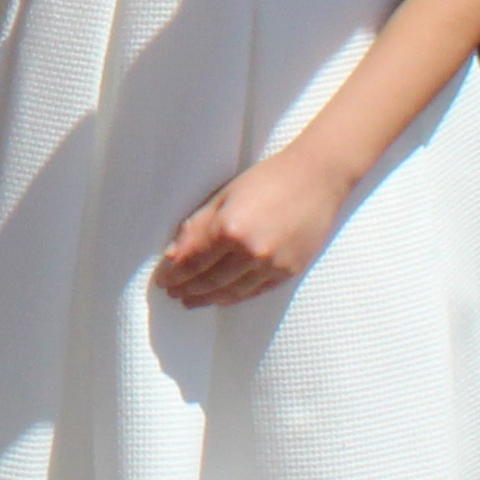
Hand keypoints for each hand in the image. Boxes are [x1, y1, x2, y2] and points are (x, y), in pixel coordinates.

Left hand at [155, 149, 352, 308]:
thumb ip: (198, 226)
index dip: (174, 273)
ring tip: (192, 300)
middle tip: (174, 293)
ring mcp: (272, 265)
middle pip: (210, 280)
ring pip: (231, 291)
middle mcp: (251, 251)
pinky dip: (234, 297)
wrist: (316, 179)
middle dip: (188, 288)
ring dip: (208, 298)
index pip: (193, 260)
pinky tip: (221, 298)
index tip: (163, 279)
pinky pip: (255, 292)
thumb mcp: (224, 195)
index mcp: (230, 228)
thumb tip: (174, 255)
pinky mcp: (288, 272)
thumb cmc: (268, 180)